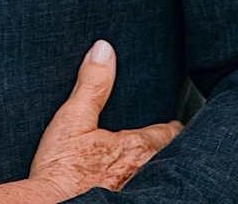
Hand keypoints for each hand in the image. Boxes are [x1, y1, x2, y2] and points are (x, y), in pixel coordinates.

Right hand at [28, 39, 180, 199]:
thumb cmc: (62, 167)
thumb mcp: (73, 118)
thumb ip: (92, 84)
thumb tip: (104, 49)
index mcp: (136, 148)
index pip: (166, 134)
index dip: (170, 128)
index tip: (174, 124)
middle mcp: (143, 173)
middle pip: (166, 158)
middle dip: (164, 150)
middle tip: (165, 143)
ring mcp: (135, 193)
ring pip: (155, 178)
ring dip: (153, 171)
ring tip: (149, 166)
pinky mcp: (121, 203)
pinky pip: (140, 192)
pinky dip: (138, 187)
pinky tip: (128, 186)